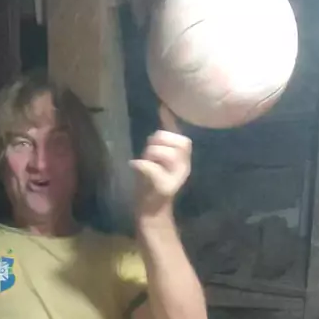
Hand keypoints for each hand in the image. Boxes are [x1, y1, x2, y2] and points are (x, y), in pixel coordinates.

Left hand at [131, 104, 191, 219]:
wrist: (151, 211)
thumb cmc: (152, 182)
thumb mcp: (158, 157)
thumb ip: (163, 137)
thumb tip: (164, 107)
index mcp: (184, 161)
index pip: (184, 140)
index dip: (169, 131)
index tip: (158, 128)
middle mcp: (184, 169)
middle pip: (176, 142)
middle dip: (158, 143)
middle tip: (149, 155)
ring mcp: (176, 178)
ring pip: (162, 152)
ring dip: (149, 154)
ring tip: (144, 163)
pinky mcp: (164, 187)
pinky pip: (151, 168)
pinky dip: (140, 164)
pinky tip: (133, 165)